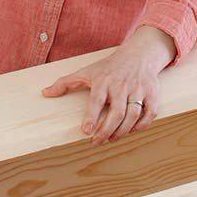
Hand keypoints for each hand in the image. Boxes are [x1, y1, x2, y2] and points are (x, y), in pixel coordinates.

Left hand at [42, 26, 175, 144]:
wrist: (139, 54)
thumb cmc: (109, 67)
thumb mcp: (86, 71)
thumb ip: (64, 83)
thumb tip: (44, 93)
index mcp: (104, 80)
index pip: (97, 100)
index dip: (92, 116)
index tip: (86, 131)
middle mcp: (121, 85)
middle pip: (117, 112)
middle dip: (107, 130)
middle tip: (96, 142)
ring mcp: (138, 89)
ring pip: (133, 114)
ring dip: (123, 131)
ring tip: (112, 139)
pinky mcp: (152, 93)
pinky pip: (150, 113)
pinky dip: (142, 125)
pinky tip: (132, 131)